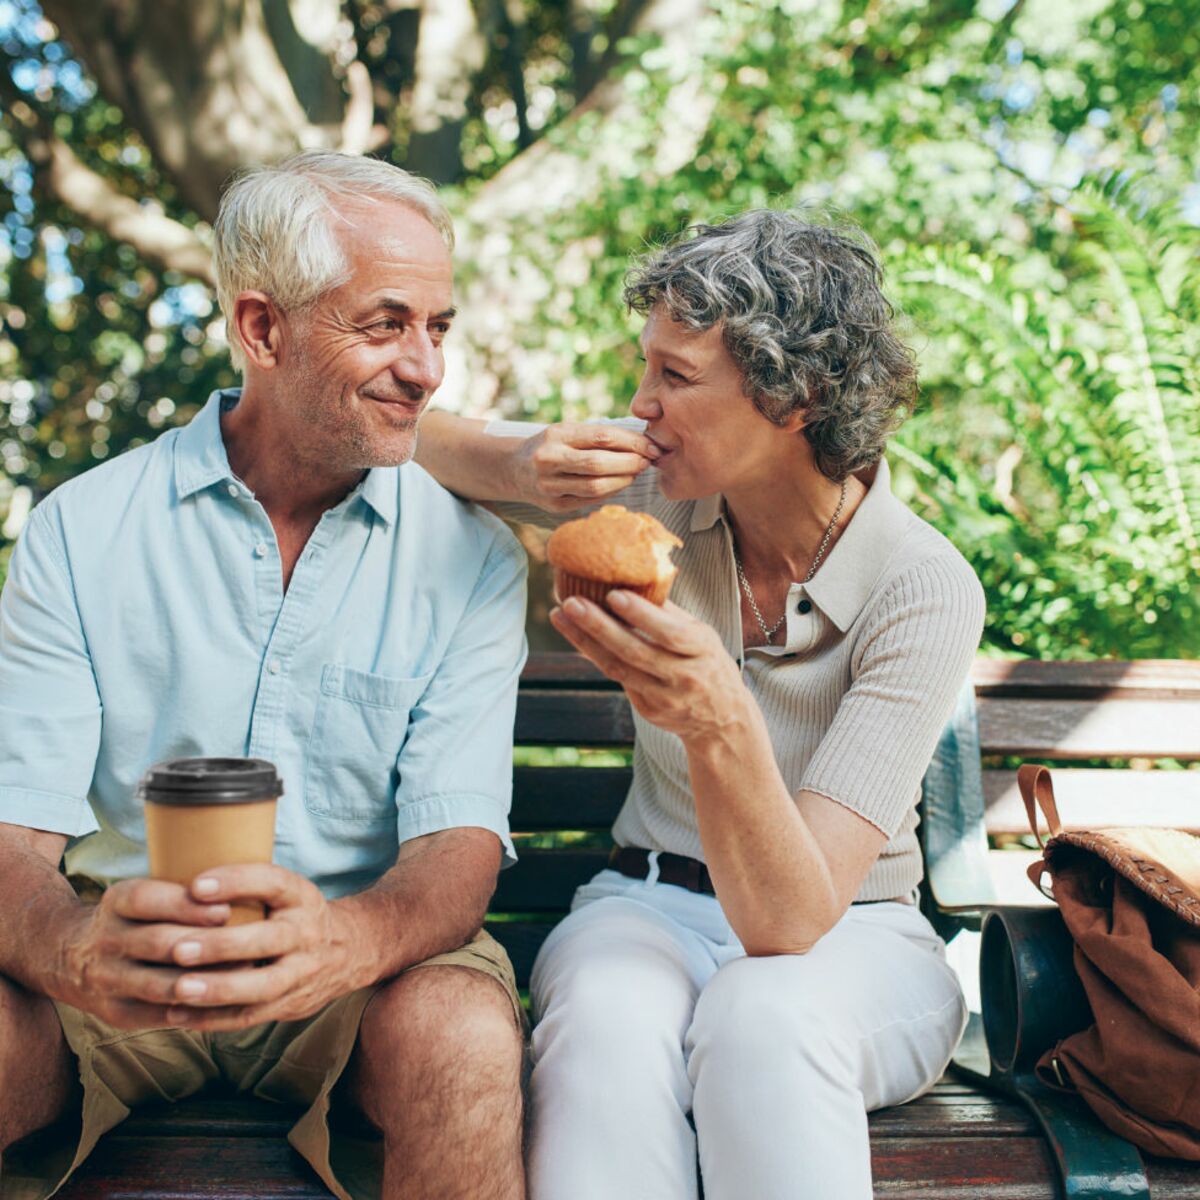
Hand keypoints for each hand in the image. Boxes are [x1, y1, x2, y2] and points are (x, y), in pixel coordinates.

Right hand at [59, 877, 232, 1029]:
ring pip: (159, 984)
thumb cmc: (134, 918)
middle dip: (203, 945)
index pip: (148, 900)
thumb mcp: (144, 892)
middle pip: (158, 943)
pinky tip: (224, 1003)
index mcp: (117, 902)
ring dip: (202, 981)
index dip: (187, 906)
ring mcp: (107, 979)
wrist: (72, 958)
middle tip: (246, 945)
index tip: (226, 909)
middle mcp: (107, 940)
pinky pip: (157, 1015)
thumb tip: (247, 886)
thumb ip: (183, 891)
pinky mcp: (115, 1012)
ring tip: (243, 975)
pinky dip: (192, 1010)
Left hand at [153, 864, 359, 1031]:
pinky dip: (214, 1018)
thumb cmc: (296, 914)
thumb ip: (248, 888)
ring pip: (263, 985)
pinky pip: (252, 1015)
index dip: (236, 882)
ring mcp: (302, 972)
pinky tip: (179, 1014)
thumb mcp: (287, 891)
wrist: (350, 950)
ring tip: (179, 989)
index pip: (273, 882)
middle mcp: (306, 932)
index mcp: (301, 896)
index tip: (196, 886)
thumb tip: (183, 881)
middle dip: (222, 945)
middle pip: (268, 939)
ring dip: (219, 989)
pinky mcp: (292, 1004)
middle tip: (178, 948)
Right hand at [514, 423, 659, 511]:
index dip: (632, 442)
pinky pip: (590, 500)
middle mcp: (549, 460)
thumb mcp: (567, 431)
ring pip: (596, 487)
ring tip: (636, 473)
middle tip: (647, 461)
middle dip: (630, 463)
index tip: (650, 446)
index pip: (602, 437)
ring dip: (623, 480)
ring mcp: (549, 486)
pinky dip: (610, 492)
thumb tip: (641, 443)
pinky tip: (620, 484)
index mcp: (555, 435)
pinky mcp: (554, 506)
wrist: (513, 469)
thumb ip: (597, 436)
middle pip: (599, 464)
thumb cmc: (551, 445)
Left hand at [550, 591, 752, 744]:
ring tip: (560, 616)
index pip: (670, 633)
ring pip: (618, 668)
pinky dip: (595, 655)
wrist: (724, 720)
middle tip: (570, 603)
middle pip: (636, 652)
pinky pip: (618, 678)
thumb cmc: (708, 664)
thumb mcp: (702, 636)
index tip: (613, 595)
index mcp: (701, 650)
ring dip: (585, 641)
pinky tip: (576, 635)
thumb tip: (634, 578)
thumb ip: (669, 614)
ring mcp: (664, 697)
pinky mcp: (648, 710)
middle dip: (599, 626)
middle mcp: (683, 677)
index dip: (641, 615)